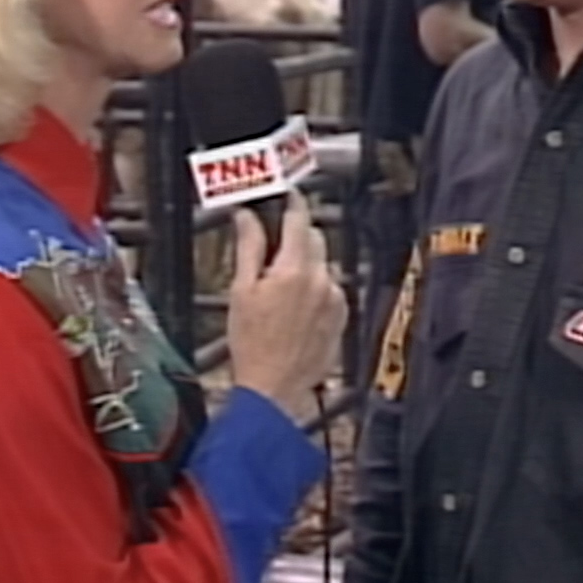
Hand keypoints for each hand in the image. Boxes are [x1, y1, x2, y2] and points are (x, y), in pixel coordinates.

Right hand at [226, 188, 346, 423]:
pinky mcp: (341, 316)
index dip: (293, 202)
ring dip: (306, 264)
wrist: (273, 387)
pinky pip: (330, 288)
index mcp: (295, 269)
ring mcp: (334, 299)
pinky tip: (296, 307)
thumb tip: (247, 216)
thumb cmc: (252, 343)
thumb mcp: (241, 290)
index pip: (299, 219)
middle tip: (273, 248)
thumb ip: (249, 247)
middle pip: (314, 238)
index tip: (288, 195)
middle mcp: (321, 280)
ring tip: (280, 288)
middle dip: (296, 236)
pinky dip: (316, 288)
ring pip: (323, 264)